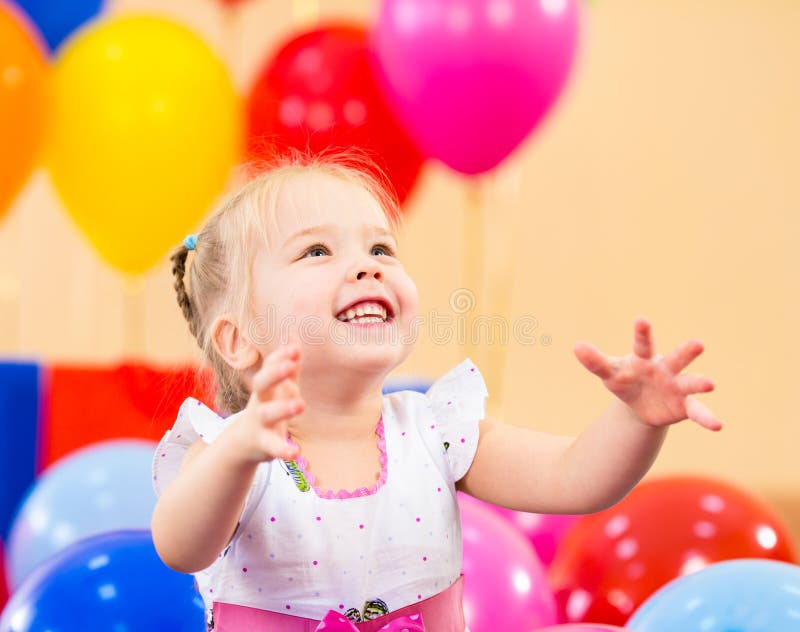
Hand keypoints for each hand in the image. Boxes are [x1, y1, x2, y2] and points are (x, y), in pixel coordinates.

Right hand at [227, 344, 304, 462]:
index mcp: (265, 385)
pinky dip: (284, 450)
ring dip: (283, 408)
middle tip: (290, 364)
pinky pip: (273, 447)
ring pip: (267, 413)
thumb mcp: (278, 386)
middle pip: (261, 383)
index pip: (269, 365)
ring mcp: (260, 423)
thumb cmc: (267, 406)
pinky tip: (296, 452)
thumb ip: (287, 364)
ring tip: (301, 404)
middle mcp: (259, 401)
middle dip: (274, 373)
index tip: (294, 349)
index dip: (279, 357)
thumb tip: (294, 336)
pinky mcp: (264, 445)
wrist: (244, 441)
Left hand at [573, 317, 722, 431]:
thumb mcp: (610, 373)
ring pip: (691, 382)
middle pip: (677, 358)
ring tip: (710, 384)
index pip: (643, 344)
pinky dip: (707, 418)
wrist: (641, 403)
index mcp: (644, 358)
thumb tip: (576, 346)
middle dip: (686, 352)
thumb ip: (595, 362)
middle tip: (698, 345)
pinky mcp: (685, 406)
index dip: (642, 333)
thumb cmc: (626, 379)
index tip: (640, 320)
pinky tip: (718, 426)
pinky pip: (697, 412)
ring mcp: (678, 386)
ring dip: (700, 383)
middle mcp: (665, 368)